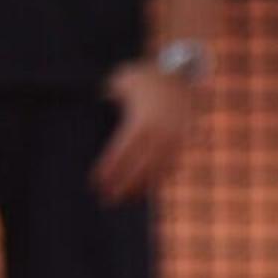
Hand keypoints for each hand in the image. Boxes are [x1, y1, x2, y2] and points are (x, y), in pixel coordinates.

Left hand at [93, 61, 200, 202]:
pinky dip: (156, 178)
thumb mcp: (119, 83)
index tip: (96, 184)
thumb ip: (107, 100)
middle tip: (107, 200)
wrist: (178, 76)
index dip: (108, 170)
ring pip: (157, 170)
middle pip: (140, 167)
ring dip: (141, 188)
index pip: (122, 153)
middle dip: (123, 186)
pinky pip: (169, 166)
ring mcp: (176, 141)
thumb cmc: (142, 78)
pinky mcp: (186, 144)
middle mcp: (161, 135)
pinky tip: (144, 188)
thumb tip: (92, 114)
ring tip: (126, 199)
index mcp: (142, 122)